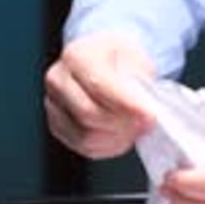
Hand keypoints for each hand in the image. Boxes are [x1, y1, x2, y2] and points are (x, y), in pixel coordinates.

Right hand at [44, 33, 155, 158]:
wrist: (106, 62)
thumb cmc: (120, 59)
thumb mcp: (137, 59)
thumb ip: (138, 84)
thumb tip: (144, 110)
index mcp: (76, 55)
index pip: (99, 86)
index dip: (126, 105)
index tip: (150, 115)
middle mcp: (58, 80)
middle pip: (89, 114)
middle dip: (122, 124)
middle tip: (146, 123)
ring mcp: (54, 105)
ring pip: (87, 137)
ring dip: (117, 138)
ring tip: (135, 127)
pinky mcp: (58, 127)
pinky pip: (86, 148)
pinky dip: (109, 147)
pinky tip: (122, 134)